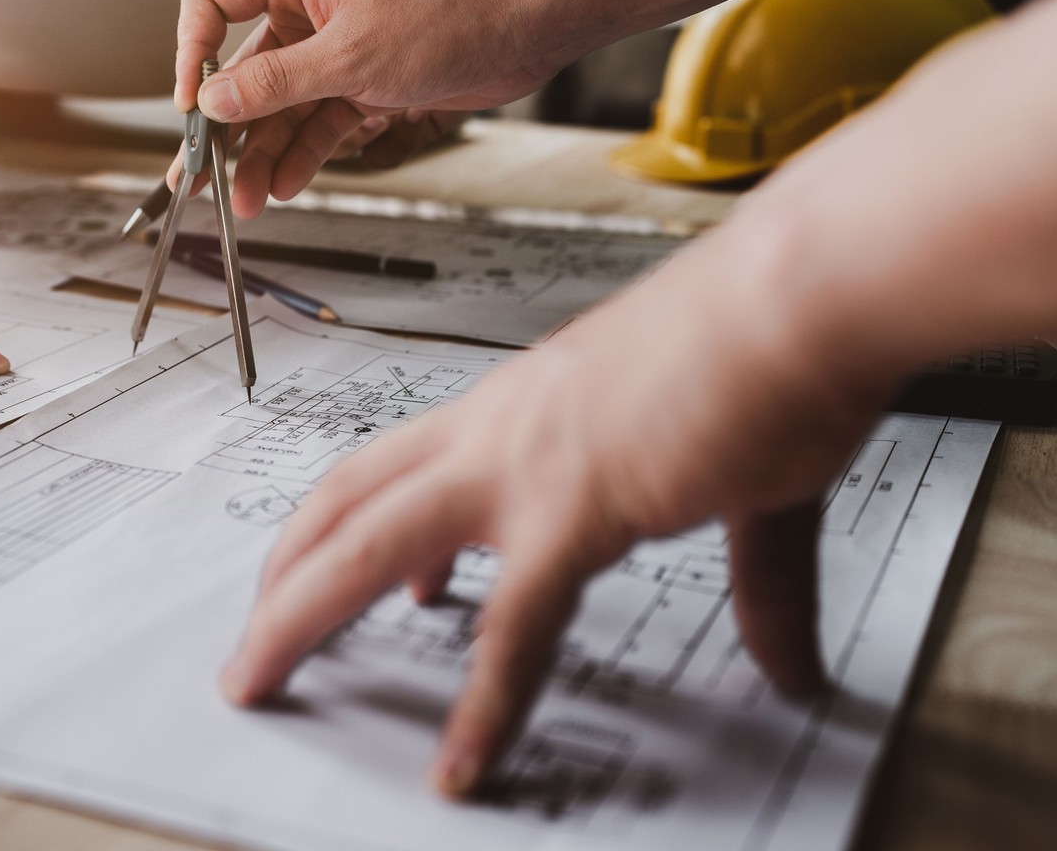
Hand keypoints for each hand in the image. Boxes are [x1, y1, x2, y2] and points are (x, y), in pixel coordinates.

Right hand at [176, 0, 535, 214]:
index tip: (193, 105)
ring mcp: (333, 49)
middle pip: (241, 71)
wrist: (519, 33)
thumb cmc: (448, 18)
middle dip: (221, 127)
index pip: (211, 2)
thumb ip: (277, 82)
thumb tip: (216, 100)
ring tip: (246, 198)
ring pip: (279, 107)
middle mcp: (307, 11)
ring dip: (262, 153)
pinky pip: (316, 122)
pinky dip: (302, 155)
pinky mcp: (360, 82)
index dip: (192, 53)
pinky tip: (287, 186)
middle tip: (196, 175)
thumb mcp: (350, 57)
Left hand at [217, 223, 885, 795]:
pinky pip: (510, 627)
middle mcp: (497, 429)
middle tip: (251, 637)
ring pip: (369, 548)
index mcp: (520, 405)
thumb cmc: (772, 348)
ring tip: (259, 679)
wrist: (805, 292)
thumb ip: (759, 585)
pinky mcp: (574, 510)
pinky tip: (460, 765)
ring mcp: (521, 466)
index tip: (338, 577)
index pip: (401, 461)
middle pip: (346, 499)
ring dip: (301, 615)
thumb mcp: (745, 478)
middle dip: (284, 570)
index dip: (353, 520)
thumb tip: (792, 669)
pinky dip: (480, 706)